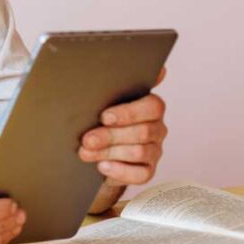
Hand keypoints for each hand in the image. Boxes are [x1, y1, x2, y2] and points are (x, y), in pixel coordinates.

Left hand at [78, 67, 168, 187]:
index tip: (104, 117)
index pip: (152, 107)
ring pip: (139, 152)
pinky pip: (140, 174)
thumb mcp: (103, 100)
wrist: (96, 148)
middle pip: (142, 132)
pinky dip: (120, 170)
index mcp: (150, 107)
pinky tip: (103, 166)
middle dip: (110, 136)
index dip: (128, 113)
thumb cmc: (100, 120)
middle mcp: (157, 127)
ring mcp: (154, 150)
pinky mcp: (147, 170)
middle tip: (87, 139)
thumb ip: (116, 85)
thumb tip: (149, 69)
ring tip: (86, 152)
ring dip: (109, 152)